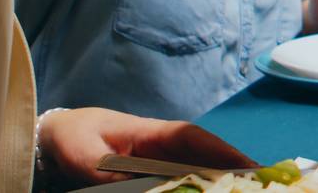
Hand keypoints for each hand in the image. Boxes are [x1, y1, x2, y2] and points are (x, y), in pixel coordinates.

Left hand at [38, 107, 253, 187]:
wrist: (57, 136)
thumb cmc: (74, 137)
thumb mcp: (85, 154)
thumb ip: (108, 171)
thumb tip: (140, 185)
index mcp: (153, 131)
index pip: (194, 139)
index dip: (222, 151)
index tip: (248, 166)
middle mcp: (164, 145)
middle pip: (206, 157)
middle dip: (233, 170)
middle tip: (260, 186)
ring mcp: (161, 160)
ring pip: (198, 170)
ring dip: (219, 181)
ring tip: (244, 190)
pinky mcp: (154, 174)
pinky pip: (181, 181)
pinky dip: (199, 187)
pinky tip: (211, 192)